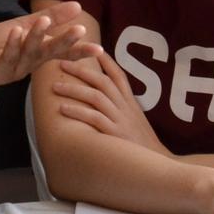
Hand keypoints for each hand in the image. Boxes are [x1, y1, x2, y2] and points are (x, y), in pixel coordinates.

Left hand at [0, 2, 90, 111]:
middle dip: (65, 42)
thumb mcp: (22, 27)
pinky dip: (12, 45)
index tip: (100, 49)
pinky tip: (16, 32)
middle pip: (50, 53)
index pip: (62, 52)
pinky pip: (5, 58)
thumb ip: (48, 19)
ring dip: (37, 37)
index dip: (80, 50)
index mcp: (37, 54)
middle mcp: (29, 64)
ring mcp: (12, 69)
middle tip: (81, 30)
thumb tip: (77, 5)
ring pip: (28, 54)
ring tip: (44, 21)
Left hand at [46, 48, 164, 152]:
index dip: (105, 61)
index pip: (119, 75)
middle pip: (102, 81)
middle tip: (61, 62)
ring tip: (55, 86)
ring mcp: (121, 120)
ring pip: (95, 96)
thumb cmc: (142, 147)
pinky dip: (78, 112)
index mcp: (131, 103)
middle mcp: (126, 108)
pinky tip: (62, 109)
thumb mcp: (136, 124)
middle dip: (81, 70)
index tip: (90, 48)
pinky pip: (94, 118)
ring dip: (74, 89)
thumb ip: (122, 111)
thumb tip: (104, 104)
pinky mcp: (115, 135)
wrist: (158, 165)